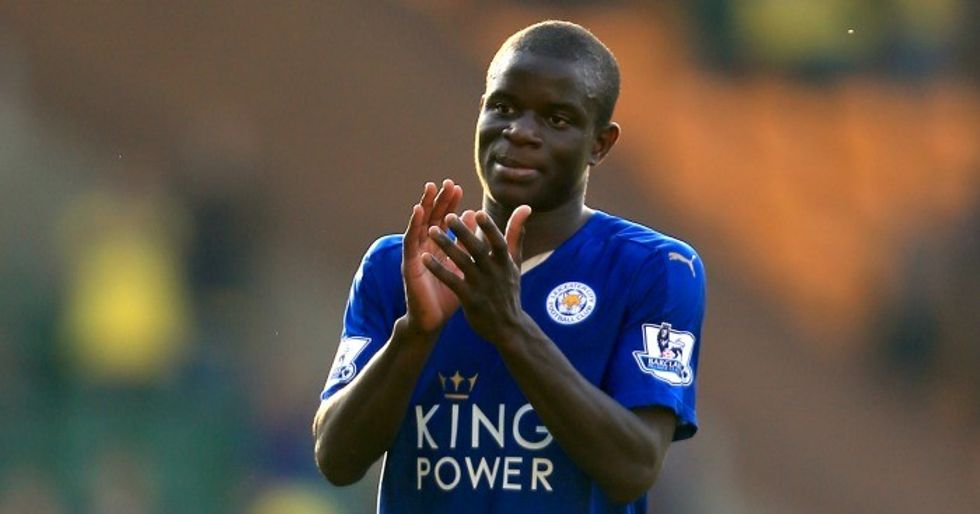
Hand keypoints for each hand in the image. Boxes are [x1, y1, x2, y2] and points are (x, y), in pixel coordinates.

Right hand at [402, 180, 463, 335]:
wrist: (434, 321)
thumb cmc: (450, 295)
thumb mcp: (464, 264)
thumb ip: (470, 242)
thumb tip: (476, 215)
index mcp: (439, 248)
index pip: (444, 221)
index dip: (450, 205)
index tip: (459, 188)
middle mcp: (426, 248)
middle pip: (432, 219)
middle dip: (439, 200)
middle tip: (447, 183)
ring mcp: (416, 255)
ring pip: (420, 226)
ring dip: (424, 206)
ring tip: (430, 189)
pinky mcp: (409, 264)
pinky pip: (410, 241)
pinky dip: (413, 225)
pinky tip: (418, 212)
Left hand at [422, 206, 532, 342]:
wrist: (508, 327)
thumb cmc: (509, 290)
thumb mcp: (515, 262)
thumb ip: (516, 234)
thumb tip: (525, 207)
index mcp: (506, 262)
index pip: (498, 242)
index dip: (489, 228)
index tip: (478, 212)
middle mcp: (494, 272)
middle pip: (478, 249)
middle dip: (463, 232)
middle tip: (448, 216)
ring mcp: (481, 286)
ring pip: (462, 262)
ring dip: (447, 246)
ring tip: (432, 231)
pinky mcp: (469, 299)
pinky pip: (451, 281)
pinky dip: (438, 269)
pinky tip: (425, 258)